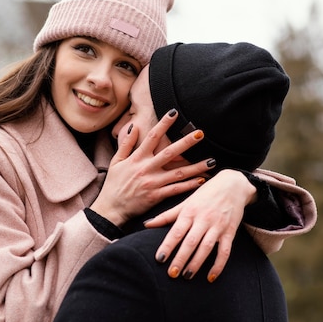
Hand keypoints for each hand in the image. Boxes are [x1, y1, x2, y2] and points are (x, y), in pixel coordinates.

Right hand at [90, 110, 213, 225]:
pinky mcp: (156, 196)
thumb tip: (133, 126)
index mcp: (136, 158)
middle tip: (201, 133)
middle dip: (186, 142)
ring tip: (212, 161)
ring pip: (178, 173)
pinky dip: (189, 185)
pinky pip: (176, 189)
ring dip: (196, 167)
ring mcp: (152, 183)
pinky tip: (202, 180)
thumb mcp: (116, 162)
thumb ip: (126, 144)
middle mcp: (146, 169)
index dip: (163, 124)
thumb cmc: (113, 185)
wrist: (110, 209)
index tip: (174, 112)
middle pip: (169, 152)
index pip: (151, 137)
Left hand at [147, 169, 257, 281]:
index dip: (167, 245)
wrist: (233, 184)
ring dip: (196, 263)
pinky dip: (218, 265)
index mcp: (189, 212)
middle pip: (190, 242)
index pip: (176, 231)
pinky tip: (210, 277)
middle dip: (180, 259)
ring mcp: (217, 226)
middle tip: (171, 274)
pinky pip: (225, 251)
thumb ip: (166, 215)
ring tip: (187, 276)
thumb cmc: (204, 195)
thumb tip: (146, 224)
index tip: (159, 259)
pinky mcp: (230, 232)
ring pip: (206, 247)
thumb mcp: (185, 202)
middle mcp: (203, 219)